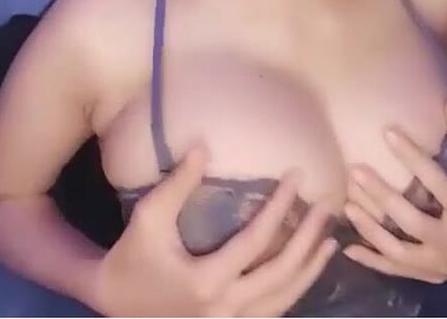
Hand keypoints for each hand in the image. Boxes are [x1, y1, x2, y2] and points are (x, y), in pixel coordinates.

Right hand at [93, 143, 339, 316]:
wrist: (115, 305)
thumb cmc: (131, 257)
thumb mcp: (148, 217)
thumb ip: (177, 183)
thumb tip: (204, 145)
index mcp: (206, 282)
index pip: (256, 243)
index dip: (280, 208)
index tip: (298, 176)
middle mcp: (226, 309)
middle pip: (281, 275)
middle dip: (309, 239)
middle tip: (328, 205)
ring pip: (284, 301)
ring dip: (310, 269)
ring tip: (331, 240)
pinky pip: (273, 311)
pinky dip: (295, 289)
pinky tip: (307, 270)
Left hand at [341, 99, 446, 282]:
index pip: (438, 183)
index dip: (413, 157)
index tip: (388, 133)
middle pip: (411, 220)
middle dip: (381, 196)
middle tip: (355, 171)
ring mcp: (439, 265)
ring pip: (398, 250)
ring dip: (370, 228)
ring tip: (348, 204)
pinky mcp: (429, 276)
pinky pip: (394, 270)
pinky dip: (370, 261)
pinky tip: (346, 246)